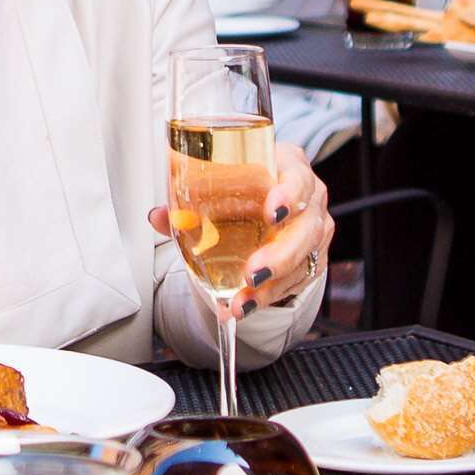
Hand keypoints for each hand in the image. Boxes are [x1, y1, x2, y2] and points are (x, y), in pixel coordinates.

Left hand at [146, 148, 333, 310]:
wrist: (270, 200)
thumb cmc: (247, 186)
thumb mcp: (222, 182)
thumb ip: (188, 199)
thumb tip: (160, 217)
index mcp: (289, 167)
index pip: (297, 178)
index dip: (289, 195)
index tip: (272, 212)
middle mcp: (310, 199)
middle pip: (305, 228)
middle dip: (279, 255)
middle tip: (252, 273)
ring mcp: (315, 231)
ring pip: (303, 261)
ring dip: (270, 286)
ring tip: (242, 303)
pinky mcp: (312, 259)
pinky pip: (296, 282)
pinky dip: (268, 298)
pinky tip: (244, 307)